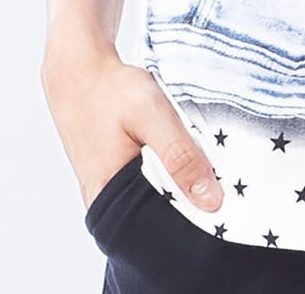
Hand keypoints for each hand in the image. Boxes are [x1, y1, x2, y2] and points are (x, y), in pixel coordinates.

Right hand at [41, 39, 223, 213]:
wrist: (78, 71)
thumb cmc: (110, 90)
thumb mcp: (152, 115)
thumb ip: (180, 156)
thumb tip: (211, 200)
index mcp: (110, 199)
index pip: (160, 232)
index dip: (194, 222)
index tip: (226, 211)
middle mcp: (105, 204)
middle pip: (158, 220)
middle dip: (189, 206)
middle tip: (218, 184)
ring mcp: (107, 192)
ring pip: (154, 202)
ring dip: (178, 188)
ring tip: (200, 169)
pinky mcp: (113, 177)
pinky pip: (147, 187)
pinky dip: (166, 176)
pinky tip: (179, 159)